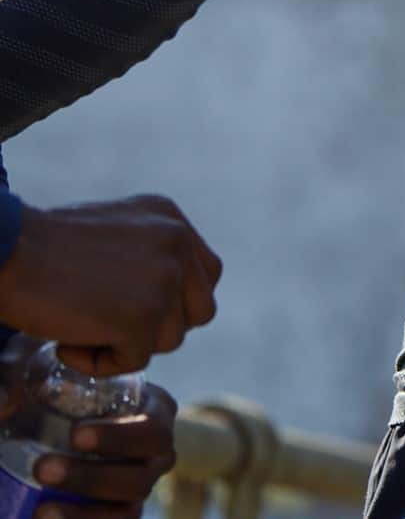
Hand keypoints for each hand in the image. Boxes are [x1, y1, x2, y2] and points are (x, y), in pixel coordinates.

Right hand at [0, 197, 220, 373]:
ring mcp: (165, 279)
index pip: (206, 274)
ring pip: (169, 339)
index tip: (139, 311)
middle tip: (111, 327)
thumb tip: (164, 293)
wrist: (3, 250)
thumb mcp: (112, 231)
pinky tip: (66, 343)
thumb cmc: (39, 246)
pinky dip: (100, 362)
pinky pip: (135, 360)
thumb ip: (146, 254)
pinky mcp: (142, 316)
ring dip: (126, 345)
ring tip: (79, 330)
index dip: (177, 302)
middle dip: (159, 328)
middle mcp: (178, 244)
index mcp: (171, 220)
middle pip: (199, 310)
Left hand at [24, 381, 176, 518]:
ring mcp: (142, 485)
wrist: (63, 435)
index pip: (151, 427)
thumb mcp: (50, 384)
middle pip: (140, 474)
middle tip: (43, 469)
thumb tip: (2, 401)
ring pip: (129, 507)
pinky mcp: (124, 511)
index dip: (119, 436)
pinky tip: (44, 518)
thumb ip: (24, 383)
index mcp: (153, 412)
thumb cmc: (65, 398)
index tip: (75, 435)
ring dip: (86, 512)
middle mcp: (157, 452)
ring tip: (41, 510)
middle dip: (92, 477)